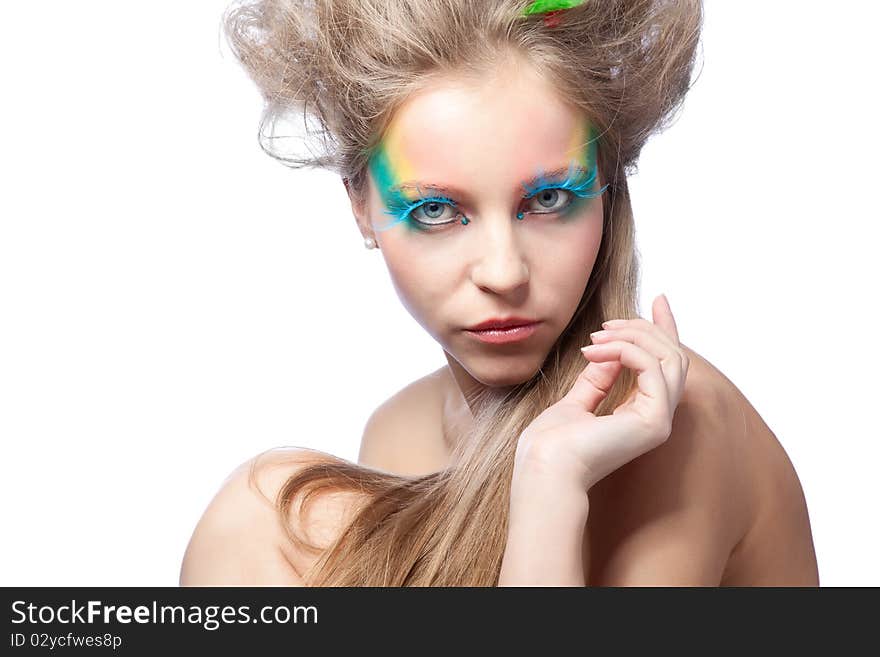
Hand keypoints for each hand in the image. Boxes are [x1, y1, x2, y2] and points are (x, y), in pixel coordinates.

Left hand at [513, 294, 689, 489]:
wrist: (544, 466)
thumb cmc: (552, 443)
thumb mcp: (577, 400)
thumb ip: (597, 377)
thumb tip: (609, 351)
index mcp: (640, 414)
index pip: (664, 364)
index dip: (665, 329)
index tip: (657, 298)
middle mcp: (657, 418)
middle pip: (672, 356)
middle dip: (644, 328)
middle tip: (608, 322)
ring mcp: (660, 422)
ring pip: (670, 358)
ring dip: (633, 336)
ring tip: (597, 336)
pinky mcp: (655, 422)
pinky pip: (653, 368)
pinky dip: (627, 350)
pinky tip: (596, 349)